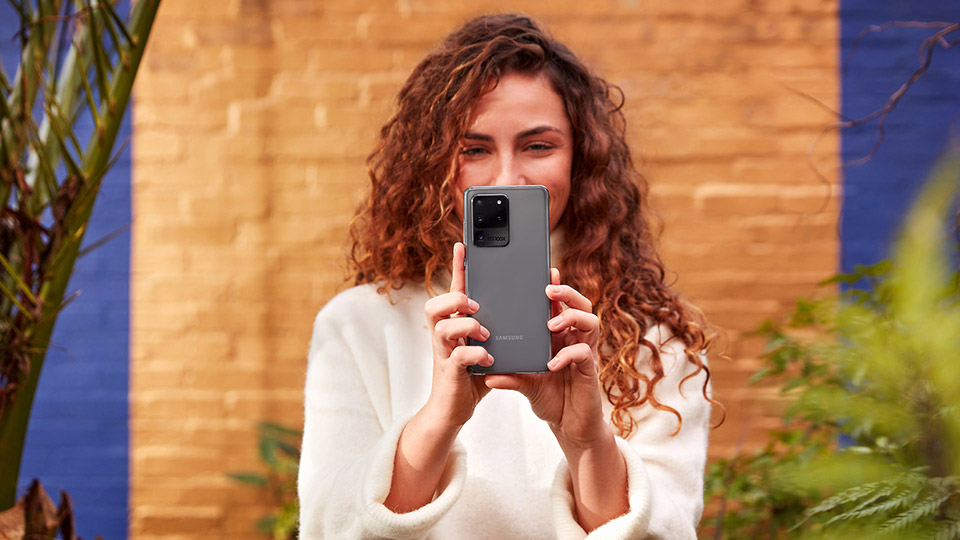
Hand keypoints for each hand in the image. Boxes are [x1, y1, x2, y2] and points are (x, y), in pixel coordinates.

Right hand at [421, 242, 493, 429]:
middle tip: (476, 304)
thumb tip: (528, 304)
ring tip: (486, 332)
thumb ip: (502, 325)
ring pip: (442, 326)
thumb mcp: (489, 345)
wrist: (454, 410)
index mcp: (455, 324)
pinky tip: (490, 359)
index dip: (457, 267)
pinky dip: (477, 354)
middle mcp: (444, 335)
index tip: (463, 245)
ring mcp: (444, 353)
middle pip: (434, 304)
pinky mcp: (449, 373)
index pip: (454, 290)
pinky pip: (459, 356)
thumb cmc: (473, 374)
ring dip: (467, 325)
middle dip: (456, 299)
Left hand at [485, 268, 608, 447]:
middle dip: (567, 293)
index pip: (560, 305)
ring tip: (551, 323)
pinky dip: (568, 354)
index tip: (545, 273)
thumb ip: (509, 376)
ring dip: (571, 317)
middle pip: (581, 305)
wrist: (569, 425)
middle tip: (549, 290)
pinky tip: (552, 363)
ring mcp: (585, 353)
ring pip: (590, 322)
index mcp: (559, 336)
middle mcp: (575, 340)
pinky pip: (584, 353)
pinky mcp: (590, 371)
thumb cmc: (551, 399)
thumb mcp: (525, 385)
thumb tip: (486, 374)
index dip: (556, 287)